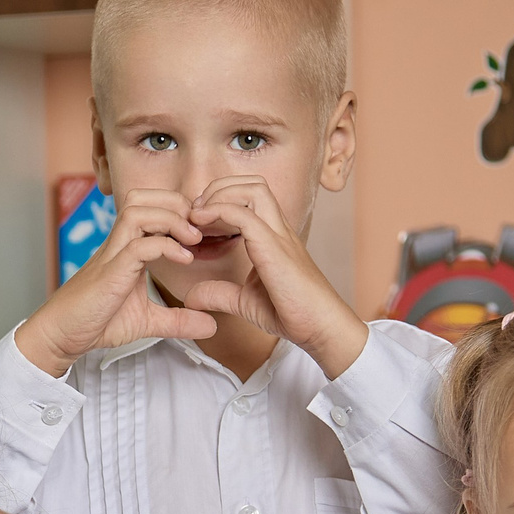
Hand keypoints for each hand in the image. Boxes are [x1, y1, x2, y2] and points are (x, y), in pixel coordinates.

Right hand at [14, 190, 218, 375]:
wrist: (62, 336)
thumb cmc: (96, 322)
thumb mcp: (148, 321)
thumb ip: (178, 320)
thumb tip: (210, 325)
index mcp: (127, 247)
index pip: (151, 207)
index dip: (180, 210)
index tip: (203, 231)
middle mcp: (119, 243)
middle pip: (143, 197)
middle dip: (176, 203)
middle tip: (200, 227)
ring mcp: (112, 254)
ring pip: (138, 211)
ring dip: (171, 218)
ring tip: (193, 239)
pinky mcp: (110, 272)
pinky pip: (138, 245)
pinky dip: (165, 246)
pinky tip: (184, 259)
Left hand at [176, 177, 370, 375]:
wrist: (321, 328)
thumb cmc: (293, 314)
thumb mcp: (245, 302)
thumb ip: (219, 294)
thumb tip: (191, 297)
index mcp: (273, 237)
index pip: (251, 197)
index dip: (221, 199)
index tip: (197, 219)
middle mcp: (279, 230)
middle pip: (253, 184)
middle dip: (220, 187)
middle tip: (196, 211)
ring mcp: (279, 236)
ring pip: (253, 190)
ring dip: (221, 194)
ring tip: (199, 215)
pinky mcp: (275, 249)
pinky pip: (245, 216)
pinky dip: (220, 211)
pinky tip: (202, 224)